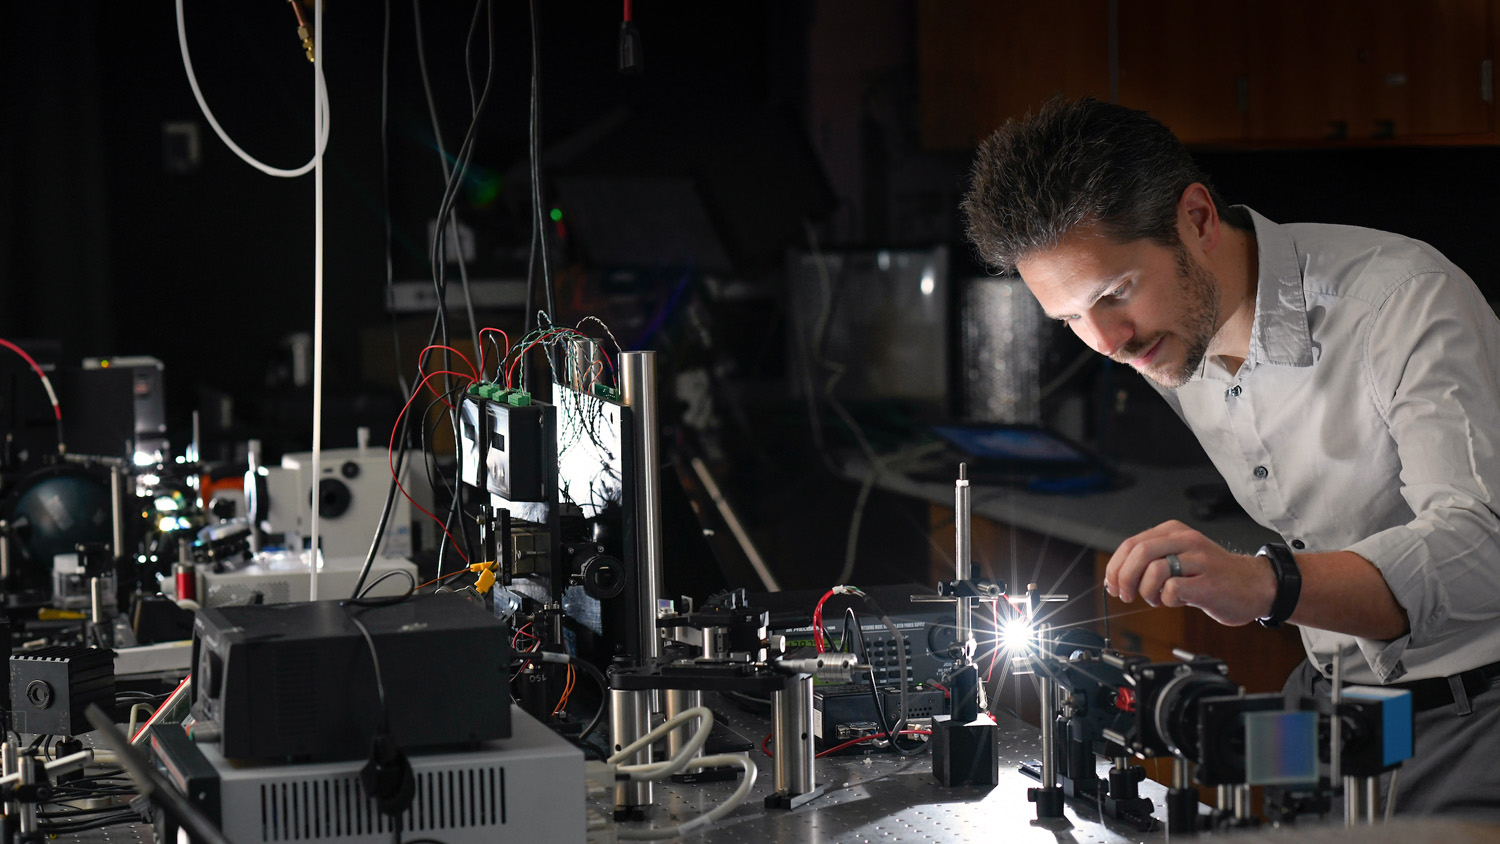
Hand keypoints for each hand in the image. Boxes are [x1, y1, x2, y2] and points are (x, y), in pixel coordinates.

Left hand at [1104, 520, 1276, 626]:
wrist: (1255, 586)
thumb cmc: (1214, 575)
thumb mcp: (1180, 558)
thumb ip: (1150, 562)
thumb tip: (1115, 579)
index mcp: (1174, 532)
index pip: (1131, 543)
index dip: (1115, 567)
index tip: (1113, 585)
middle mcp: (1186, 541)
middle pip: (1139, 552)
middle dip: (1124, 578)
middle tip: (1126, 595)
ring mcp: (1199, 560)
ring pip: (1154, 570)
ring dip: (1146, 591)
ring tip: (1157, 598)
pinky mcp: (1208, 583)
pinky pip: (1173, 589)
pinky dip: (1166, 600)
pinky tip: (1176, 601)